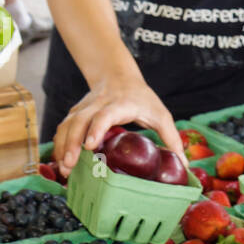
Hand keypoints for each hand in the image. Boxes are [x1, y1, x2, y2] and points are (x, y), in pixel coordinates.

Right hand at [52, 78, 185, 177]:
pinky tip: (60, 159)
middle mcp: (99, 104)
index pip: (105, 115)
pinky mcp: (77, 112)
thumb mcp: (161, 114)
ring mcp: (85, 107)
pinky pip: (64, 127)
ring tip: (64, 168)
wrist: (117, 74)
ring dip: (63, 145)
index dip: (96, 129)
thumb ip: (171, 138)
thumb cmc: (142, 98)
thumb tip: (183, 165)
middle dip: (72, 143)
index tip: (90, 145)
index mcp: (121, 104)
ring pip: (68, 124)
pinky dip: (60, 143)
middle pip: (80, 121)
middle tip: (70, 165)